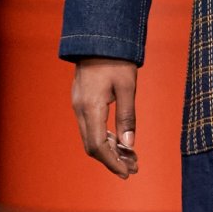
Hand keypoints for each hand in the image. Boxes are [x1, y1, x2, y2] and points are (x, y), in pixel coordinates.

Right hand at [71, 57, 138, 178]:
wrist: (98, 38)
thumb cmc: (116, 60)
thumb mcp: (127, 87)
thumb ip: (127, 117)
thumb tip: (130, 145)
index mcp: (90, 107)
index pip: (98, 146)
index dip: (112, 163)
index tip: (127, 173)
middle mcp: (80, 109)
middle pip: (92, 146)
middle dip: (113, 160)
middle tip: (134, 168)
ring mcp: (78, 105)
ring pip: (91, 137)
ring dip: (110, 150)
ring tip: (132, 157)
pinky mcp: (81, 101)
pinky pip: (91, 127)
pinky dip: (105, 138)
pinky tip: (120, 141)